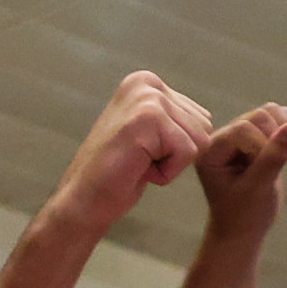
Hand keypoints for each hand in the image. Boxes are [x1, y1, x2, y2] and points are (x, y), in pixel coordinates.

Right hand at [58, 71, 212, 231]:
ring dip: (171, 163)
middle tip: (138, 161)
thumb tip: (206, 119)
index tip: (141, 153)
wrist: (80, 204)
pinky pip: (188, 152)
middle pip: (203, 126)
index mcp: (145, 82)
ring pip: (199, 139)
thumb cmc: (114, 177)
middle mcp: (146, 84)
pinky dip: (166, 172)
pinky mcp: (148, 118)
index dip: (175, 147)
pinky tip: (136, 169)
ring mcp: (146, 99)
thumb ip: (172, 118)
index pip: (201, 117)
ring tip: (136, 164)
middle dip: (176, 154)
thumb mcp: (146, 135)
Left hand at [196, 103, 286, 234]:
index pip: (242, 128)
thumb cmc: (244, 214)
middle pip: (258, 116)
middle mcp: (219, 139)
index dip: (261, 146)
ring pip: (270, 112)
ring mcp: (237, 136)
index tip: (263, 172)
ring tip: (277, 160)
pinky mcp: (255, 136)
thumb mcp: (259, 187)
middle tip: (272, 168)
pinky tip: (284, 151)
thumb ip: (274, 156)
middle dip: (273, 139)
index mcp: (209, 153)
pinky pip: (278, 116)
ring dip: (282, 133)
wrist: (242, 228)